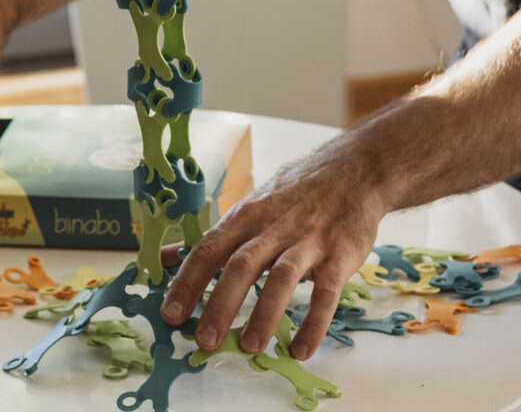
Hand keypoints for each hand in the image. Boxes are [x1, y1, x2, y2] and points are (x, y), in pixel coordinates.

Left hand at [159, 137, 387, 359]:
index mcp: (246, 216)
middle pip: (241, 265)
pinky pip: (326, 292)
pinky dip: (314, 322)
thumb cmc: (294, 193)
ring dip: (264, 314)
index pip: (210, 248)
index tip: (170, 313)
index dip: (188, 281)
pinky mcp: (340, 254)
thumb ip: (214, 237)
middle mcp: (274, 226)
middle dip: (220, 303)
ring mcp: (308, 239)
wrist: (353, 170)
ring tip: (249, 347)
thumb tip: (167, 257)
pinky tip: (301, 349)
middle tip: (204, 340)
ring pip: (281, 277)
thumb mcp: (250, 206)